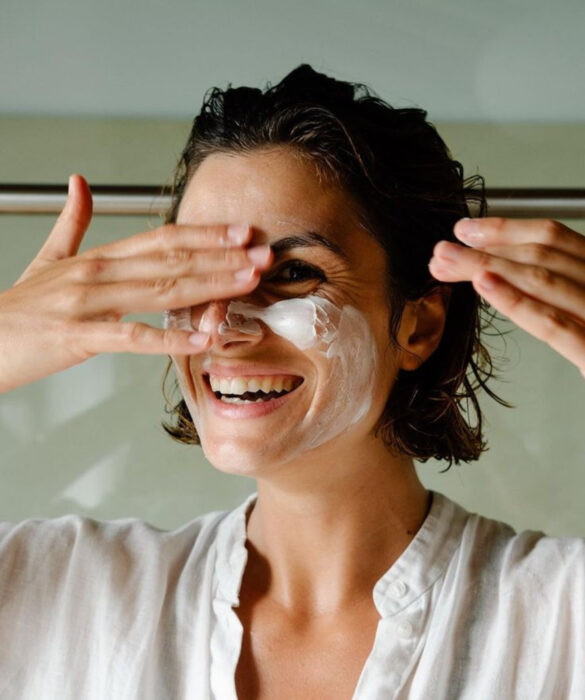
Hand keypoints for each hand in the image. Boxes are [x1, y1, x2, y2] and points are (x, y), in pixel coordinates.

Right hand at [0, 174, 272, 392]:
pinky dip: (169, 339)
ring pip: (160, 290)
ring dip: (208, 286)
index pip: (162, 239)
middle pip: (171, 260)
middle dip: (222, 257)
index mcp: (99, 257)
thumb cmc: (21, 306)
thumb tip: (79, 182)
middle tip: (263, 256)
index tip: (242, 233)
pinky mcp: (78, 336)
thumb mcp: (48, 257)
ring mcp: (89, 303)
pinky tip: (202, 340)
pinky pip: (132, 337)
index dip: (205, 235)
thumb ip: (72, 221)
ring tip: (246, 284)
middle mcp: (98, 273)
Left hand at [429, 218, 584, 377]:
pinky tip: (484, 287)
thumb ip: (569, 290)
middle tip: (442, 251)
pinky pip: (556, 325)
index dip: (506, 230)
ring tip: (446, 264)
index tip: (466, 230)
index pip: (556, 238)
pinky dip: (517, 302)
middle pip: (541, 255)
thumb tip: (508, 272)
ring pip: (544, 280)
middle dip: (485, 250)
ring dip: (486, 266)